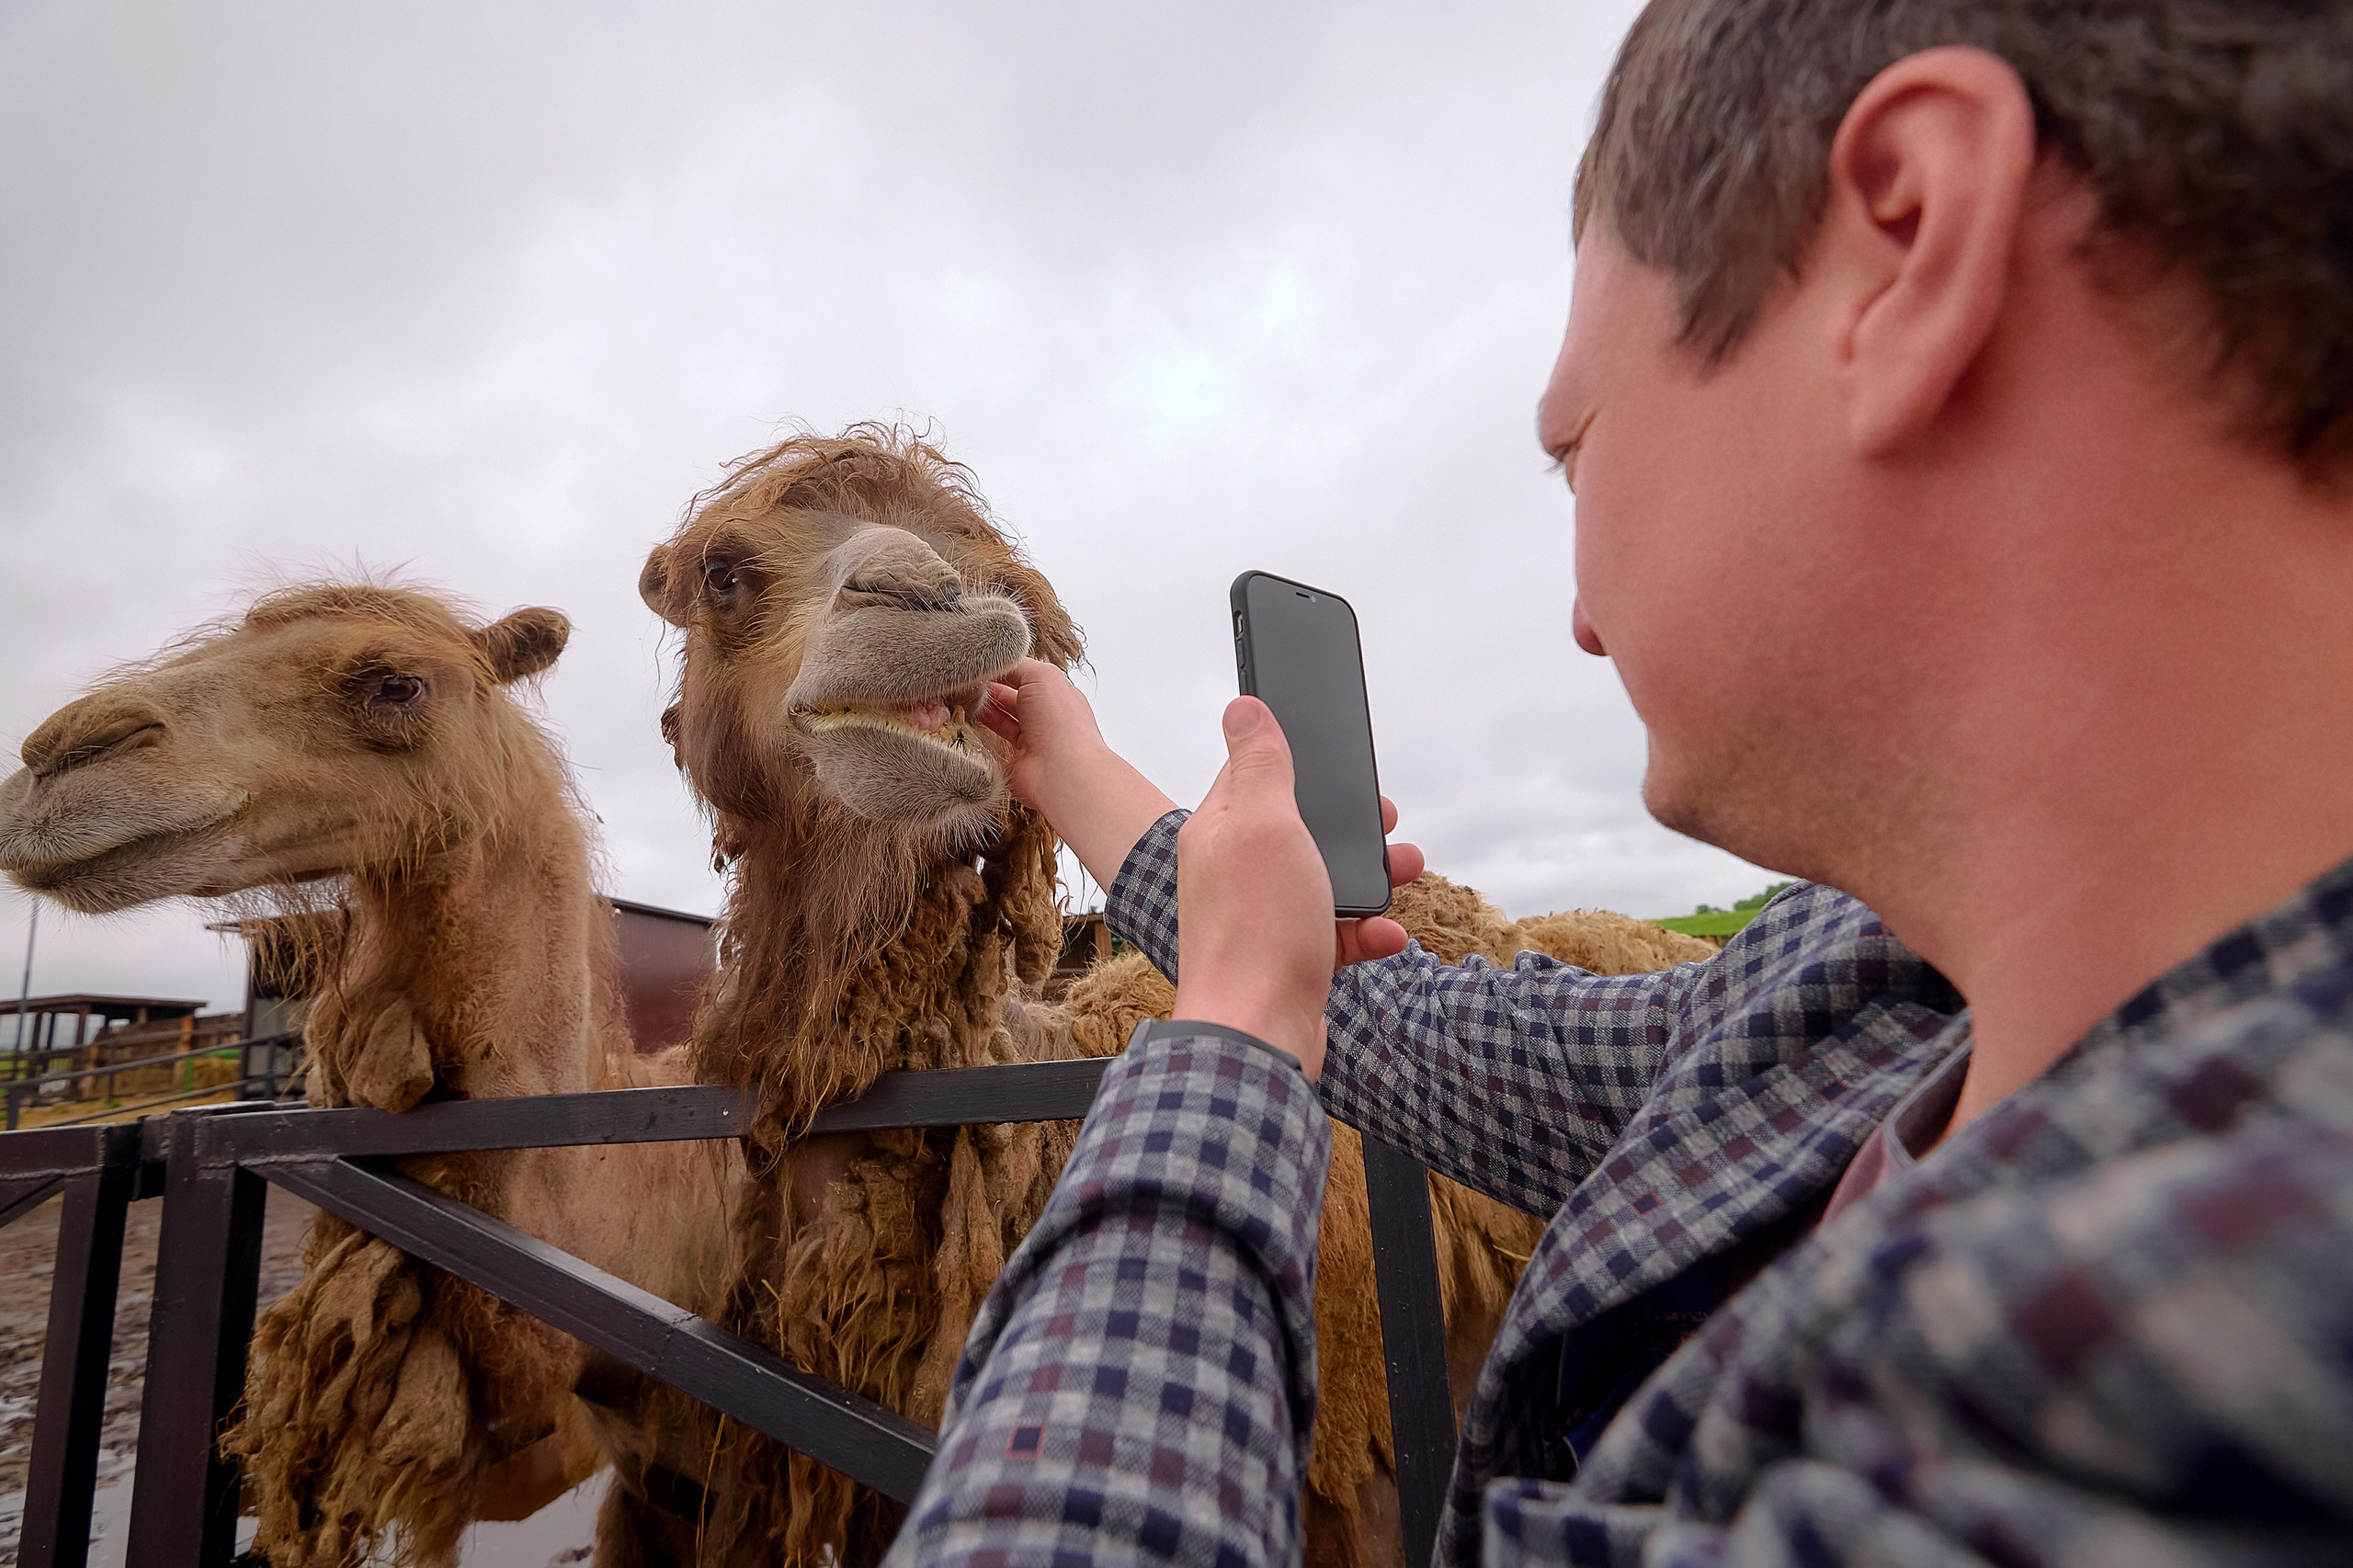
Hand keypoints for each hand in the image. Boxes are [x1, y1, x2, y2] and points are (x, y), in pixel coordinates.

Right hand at [976, 660, 1175, 887]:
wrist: (1064, 771)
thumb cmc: (1060, 721)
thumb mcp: (1040, 675)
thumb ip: (1017, 666)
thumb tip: (998, 664)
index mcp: (1054, 695)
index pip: (1024, 679)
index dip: (1001, 672)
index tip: (976, 666)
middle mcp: (1044, 720)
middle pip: (1009, 701)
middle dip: (987, 692)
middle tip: (961, 684)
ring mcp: (1030, 745)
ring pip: (1000, 725)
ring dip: (981, 715)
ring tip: (957, 702)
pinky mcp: (1015, 767)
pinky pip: (993, 752)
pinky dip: (979, 742)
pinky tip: (962, 729)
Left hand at [1169, 699, 1426, 1079]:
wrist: (1257, 1035)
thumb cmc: (1256, 929)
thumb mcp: (1263, 824)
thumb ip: (1260, 764)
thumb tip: (1243, 706)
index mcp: (1219, 832)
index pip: (1254, 776)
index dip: (1301, 766)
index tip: (1344, 769)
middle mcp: (1234, 872)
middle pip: (1300, 830)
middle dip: (1350, 826)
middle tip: (1388, 823)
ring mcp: (1261, 918)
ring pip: (1324, 881)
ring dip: (1370, 877)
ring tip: (1408, 872)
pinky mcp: (1287, 960)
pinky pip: (1336, 935)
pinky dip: (1366, 932)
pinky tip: (1386, 934)